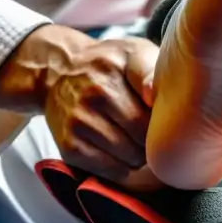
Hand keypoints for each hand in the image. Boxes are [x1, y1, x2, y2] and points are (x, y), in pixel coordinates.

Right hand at [43, 35, 159, 182]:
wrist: (57, 72)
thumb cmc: (106, 64)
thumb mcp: (132, 52)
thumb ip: (149, 69)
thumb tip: (153, 96)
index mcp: (111, 73)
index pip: (149, 112)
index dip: (163, 120)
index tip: (164, 116)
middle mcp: (93, 97)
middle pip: (143, 138)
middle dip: (153, 139)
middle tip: (151, 130)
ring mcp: (79, 124)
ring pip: (129, 158)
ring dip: (139, 155)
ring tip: (135, 139)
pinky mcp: (70, 147)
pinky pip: (111, 170)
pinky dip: (122, 167)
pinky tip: (120, 151)